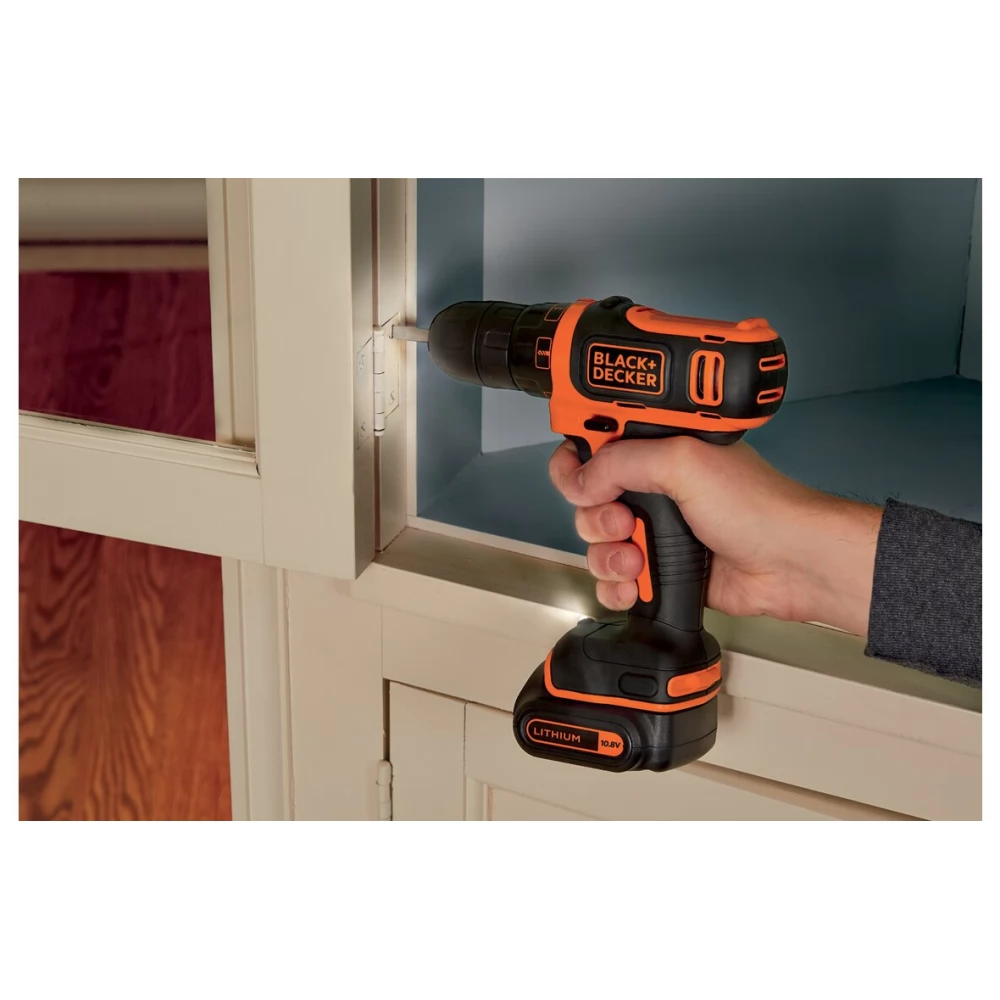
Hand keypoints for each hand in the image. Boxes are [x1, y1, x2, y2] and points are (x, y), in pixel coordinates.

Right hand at [548, 436, 882, 636]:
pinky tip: (633, 587)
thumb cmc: (756, 507)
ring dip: (607, 556)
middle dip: (595, 517)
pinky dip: (615, 587)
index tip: (576, 479)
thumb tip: (580, 480)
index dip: (576, 460)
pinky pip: (613, 580)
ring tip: (637, 561)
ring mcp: (655, 529)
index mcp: (657, 449)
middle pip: (586, 501)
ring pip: (596, 544)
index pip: (596, 445)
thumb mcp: (683, 463)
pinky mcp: (660, 569)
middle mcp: (652, 487)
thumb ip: (621, 462)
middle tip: (624, 523)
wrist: (790, 564)